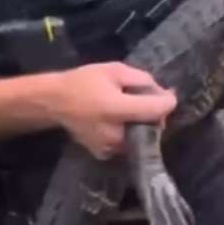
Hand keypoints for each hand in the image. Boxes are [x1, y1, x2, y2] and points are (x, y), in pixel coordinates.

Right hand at [51, 63, 177, 159]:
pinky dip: (130, 132)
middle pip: (152, 126)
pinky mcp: (104, 154)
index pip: (156, 111)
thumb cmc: (84, 82)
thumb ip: (143, 81)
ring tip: (129, 110)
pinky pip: (128, 143)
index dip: (168, 101)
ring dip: (143, 124)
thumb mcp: (115, 70)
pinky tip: (119, 121)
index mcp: (116, 109)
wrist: (54, 102)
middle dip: (154, 113)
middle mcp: (115, 134)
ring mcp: (110, 148)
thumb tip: (164, 93)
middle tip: (144, 99)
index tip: (169, 94)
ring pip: (142, 137)